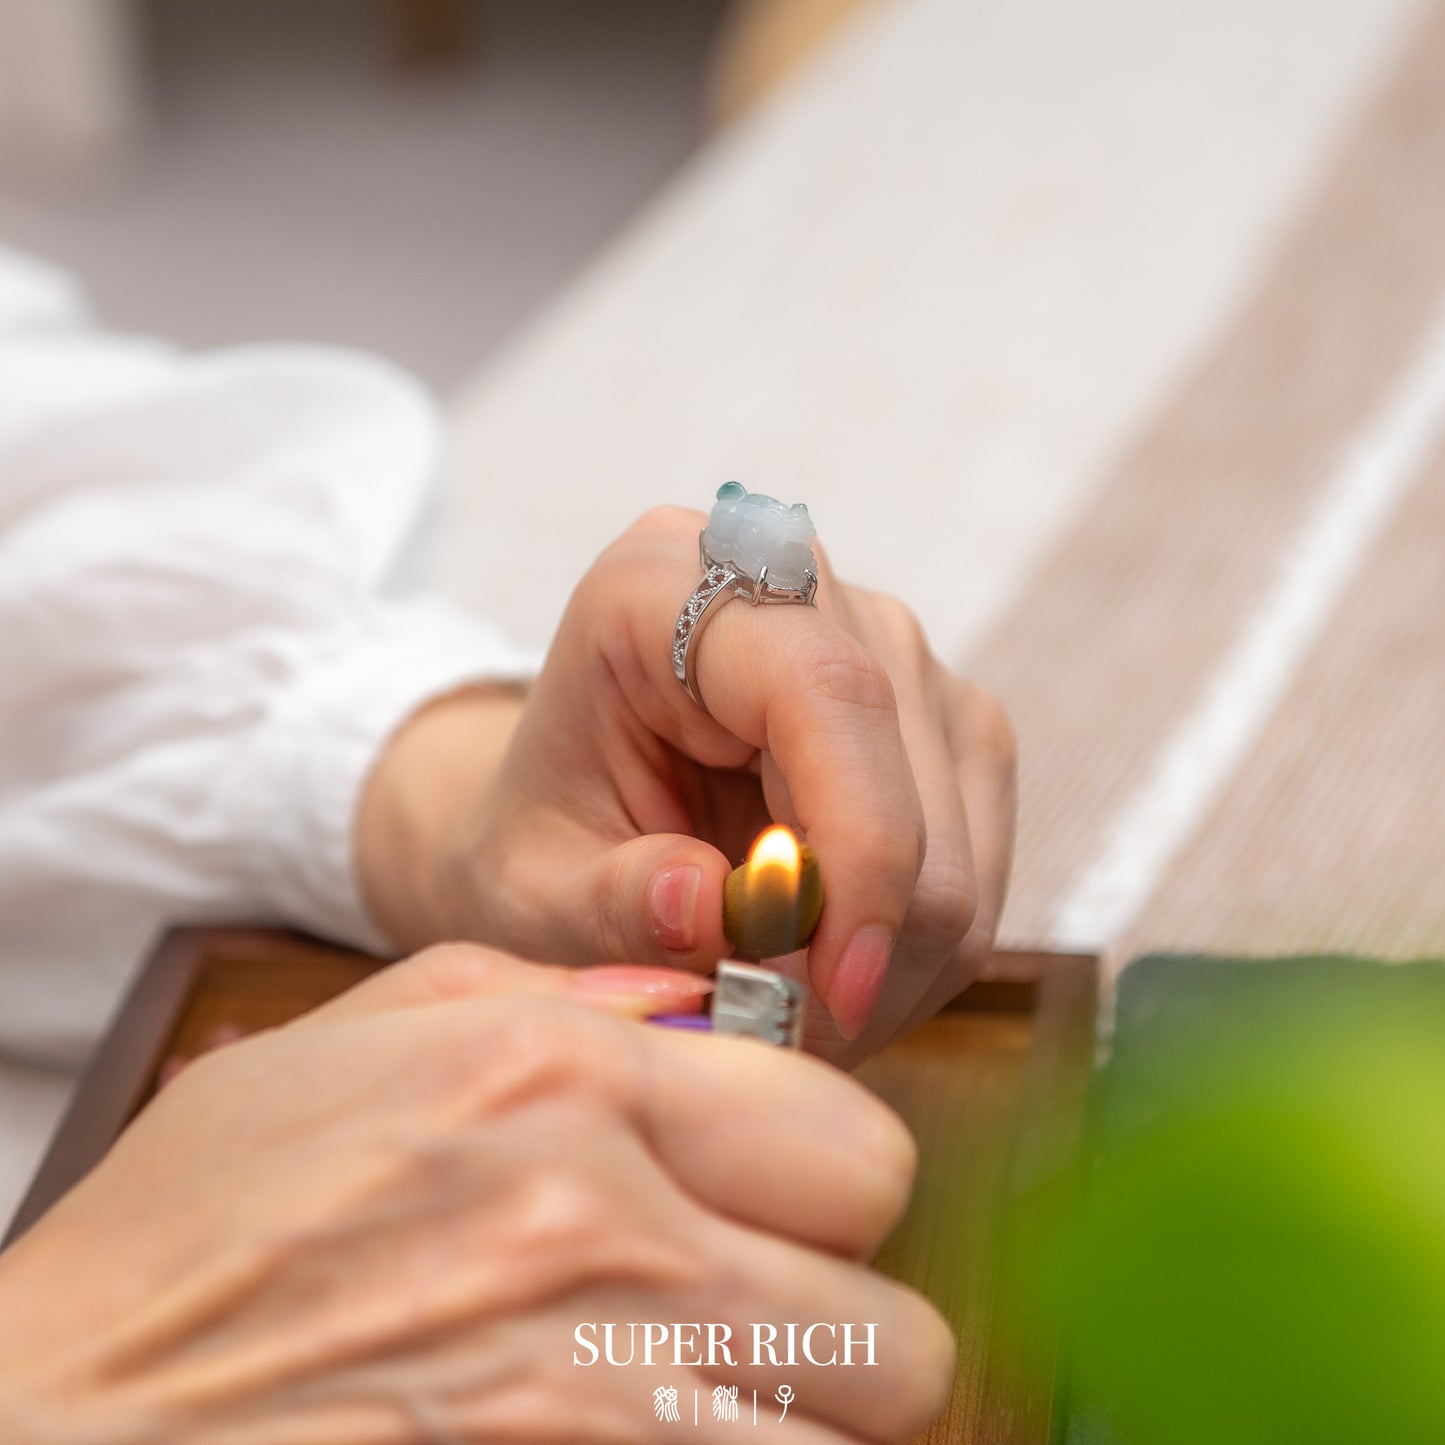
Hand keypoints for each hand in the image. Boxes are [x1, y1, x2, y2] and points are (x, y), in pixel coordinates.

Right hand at [0, 945, 951, 1442]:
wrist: (64, 1422)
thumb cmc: (197, 1231)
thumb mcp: (357, 1045)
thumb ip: (553, 994)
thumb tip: (698, 1000)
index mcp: (567, 1087)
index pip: (863, 1151)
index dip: (838, 1190)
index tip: (788, 1208)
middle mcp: (606, 1243)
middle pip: (897, 1334)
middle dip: (845, 1336)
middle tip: (755, 1325)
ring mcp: (596, 1412)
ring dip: (792, 1434)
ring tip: (681, 1397)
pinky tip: (636, 1443)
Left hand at [361, 507, 1016, 1063]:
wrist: (580, 800)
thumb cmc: (550, 828)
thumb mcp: (530, 883)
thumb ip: (609, 898)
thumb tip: (714, 908)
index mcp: (670, 581)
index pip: (828, 693)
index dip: (857, 852)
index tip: (831, 990)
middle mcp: (806, 588)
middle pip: (916, 788)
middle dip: (862, 947)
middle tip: (777, 1031)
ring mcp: (896, 652)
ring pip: (963, 851)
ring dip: (887, 967)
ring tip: (785, 1006)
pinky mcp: (946, 724)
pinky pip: (977, 871)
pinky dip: (912, 956)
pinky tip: (828, 972)